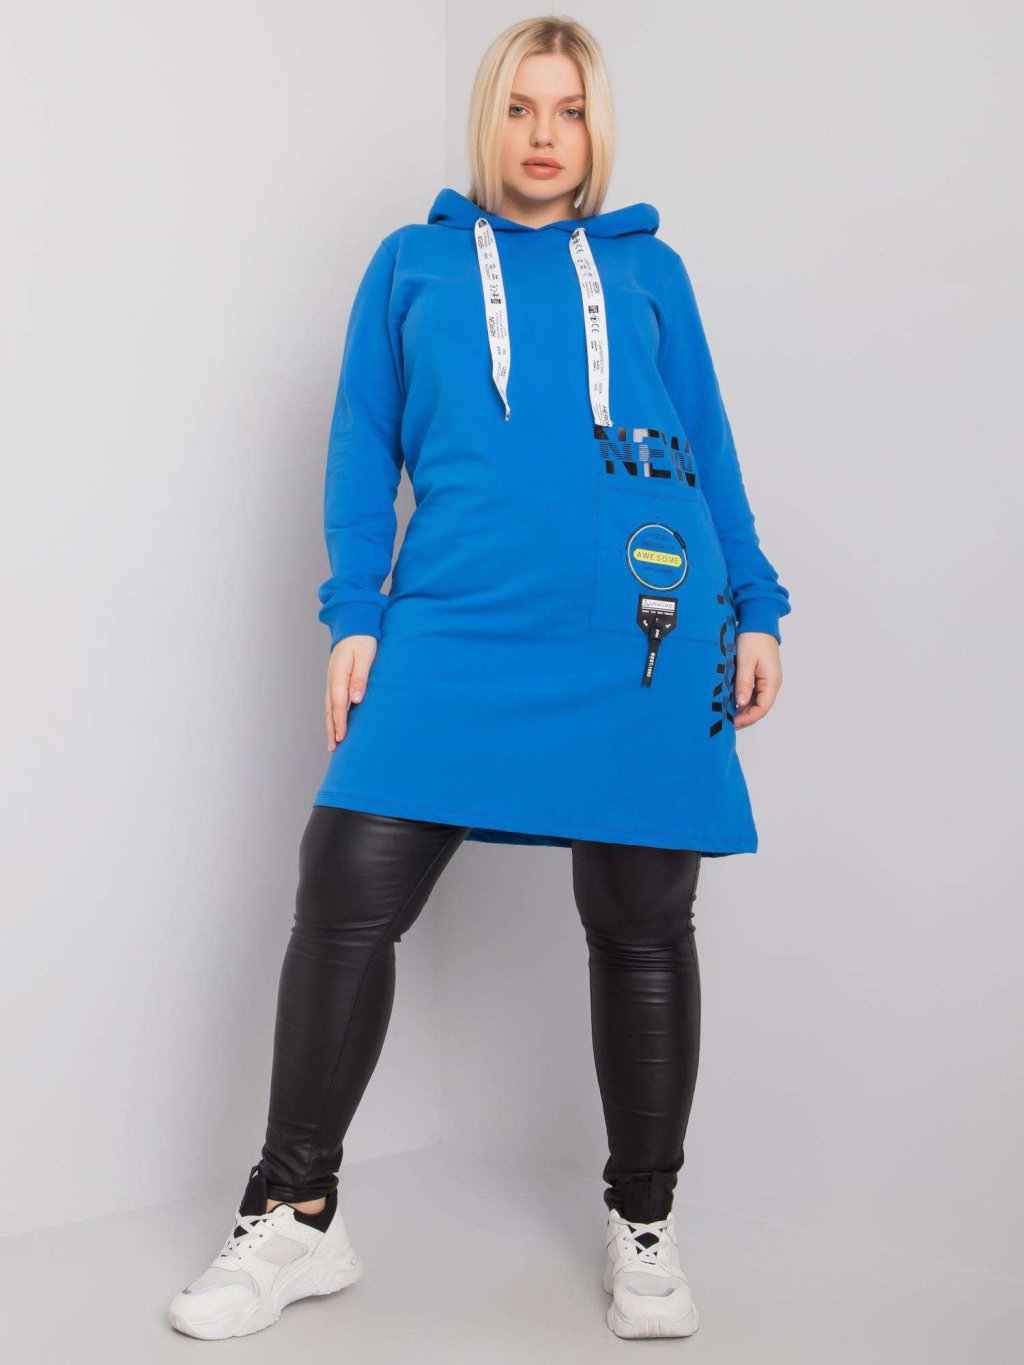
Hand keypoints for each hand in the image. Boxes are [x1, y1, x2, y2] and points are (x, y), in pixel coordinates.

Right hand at [326, 635, 377, 749]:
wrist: (353, 625)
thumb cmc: (362, 640)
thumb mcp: (365, 657)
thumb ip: (360, 678)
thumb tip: (356, 699)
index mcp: (339, 676)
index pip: (339, 704)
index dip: (340, 723)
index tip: (341, 738)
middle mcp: (332, 680)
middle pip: (331, 710)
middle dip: (332, 730)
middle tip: (333, 749)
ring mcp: (332, 681)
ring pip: (330, 708)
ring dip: (331, 725)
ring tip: (333, 743)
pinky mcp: (336, 680)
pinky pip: (333, 702)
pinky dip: (333, 716)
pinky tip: (336, 724)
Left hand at [733, 632, 782, 729]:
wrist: (758, 621)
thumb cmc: (753, 638)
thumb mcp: (745, 661)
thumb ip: (744, 682)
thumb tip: (741, 702)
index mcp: (772, 681)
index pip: (762, 708)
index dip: (748, 718)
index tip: (733, 722)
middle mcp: (772, 683)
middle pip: (760, 707)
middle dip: (746, 717)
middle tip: (728, 723)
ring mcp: (767, 679)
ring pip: (757, 701)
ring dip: (744, 709)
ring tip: (728, 715)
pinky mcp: (761, 675)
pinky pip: (754, 693)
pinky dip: (744, 700)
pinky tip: (733, 702)